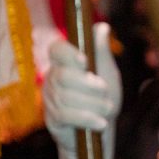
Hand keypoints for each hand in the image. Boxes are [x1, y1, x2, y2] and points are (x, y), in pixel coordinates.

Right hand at [45, 22, 121, 158]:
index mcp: (66, 63)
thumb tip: (102, 27)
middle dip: (89, 86)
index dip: (68, 53)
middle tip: (105, 92)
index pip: (57, 49)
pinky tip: (100, 123)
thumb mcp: (108, 74)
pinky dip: (87, 119)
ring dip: (93, 105)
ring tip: (107, 110)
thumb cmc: (104, 98)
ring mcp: (50, 98)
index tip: (84, 61)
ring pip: (66, 97)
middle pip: (64, 76)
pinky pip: (66, 115)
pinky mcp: (52, 118)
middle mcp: (54, 78)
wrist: (101, 132)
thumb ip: (102, 53)